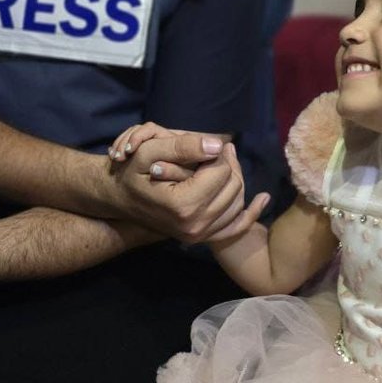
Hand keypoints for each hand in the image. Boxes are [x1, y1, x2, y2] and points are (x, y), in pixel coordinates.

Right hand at [108, 123, 260, 242]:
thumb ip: (184, 145)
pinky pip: (235, 226)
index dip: (218, 153)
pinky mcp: (201, 238)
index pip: (221, 172)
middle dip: (229, 165)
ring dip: (235, 180)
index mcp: (183, 205)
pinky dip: (250, 213)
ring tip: (224, 163)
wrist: (119, 199)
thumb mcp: (149, 150)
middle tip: (221, 150)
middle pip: (233, 186)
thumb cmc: (131, 172)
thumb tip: (219, 145)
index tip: (209, 144)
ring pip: (237, 202)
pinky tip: (262, 200)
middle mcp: (195, 225)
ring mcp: (199, 235)